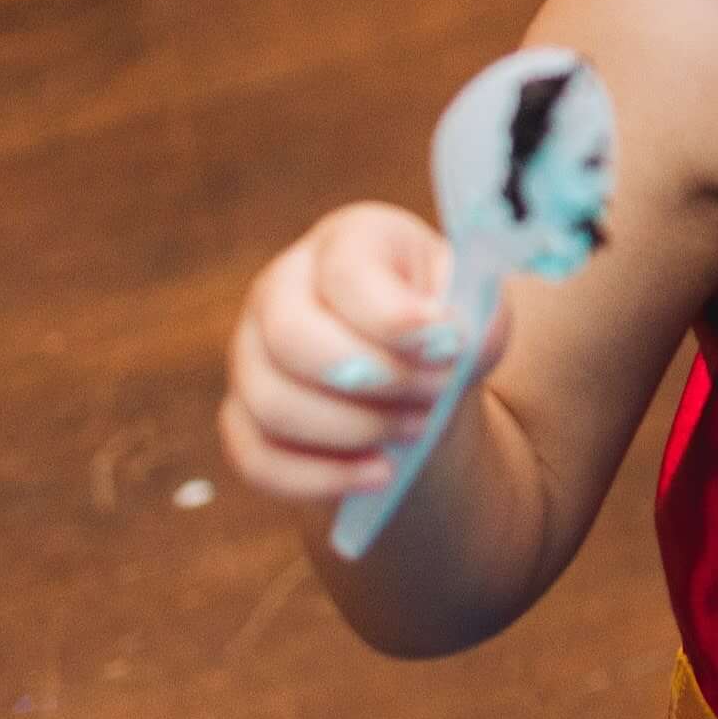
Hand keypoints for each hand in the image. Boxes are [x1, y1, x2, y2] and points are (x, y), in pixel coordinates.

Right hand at [221, 203, 484, 506]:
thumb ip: (475, 320)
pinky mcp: (242, 417)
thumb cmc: (447, 328)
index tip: (448, 346)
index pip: (347, 273)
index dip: (396, 318)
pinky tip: (380, 474)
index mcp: (348, 241)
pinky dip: (323, 477)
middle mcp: (282, 288)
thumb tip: (454, 345)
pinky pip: (258, 459)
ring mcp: (251, 354)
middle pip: (291, 337)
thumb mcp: (475, 309)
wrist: (424, 378)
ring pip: (273, 403)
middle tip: (437, 394)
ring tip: (420, 428)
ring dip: (357, 428)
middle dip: (374, 378)